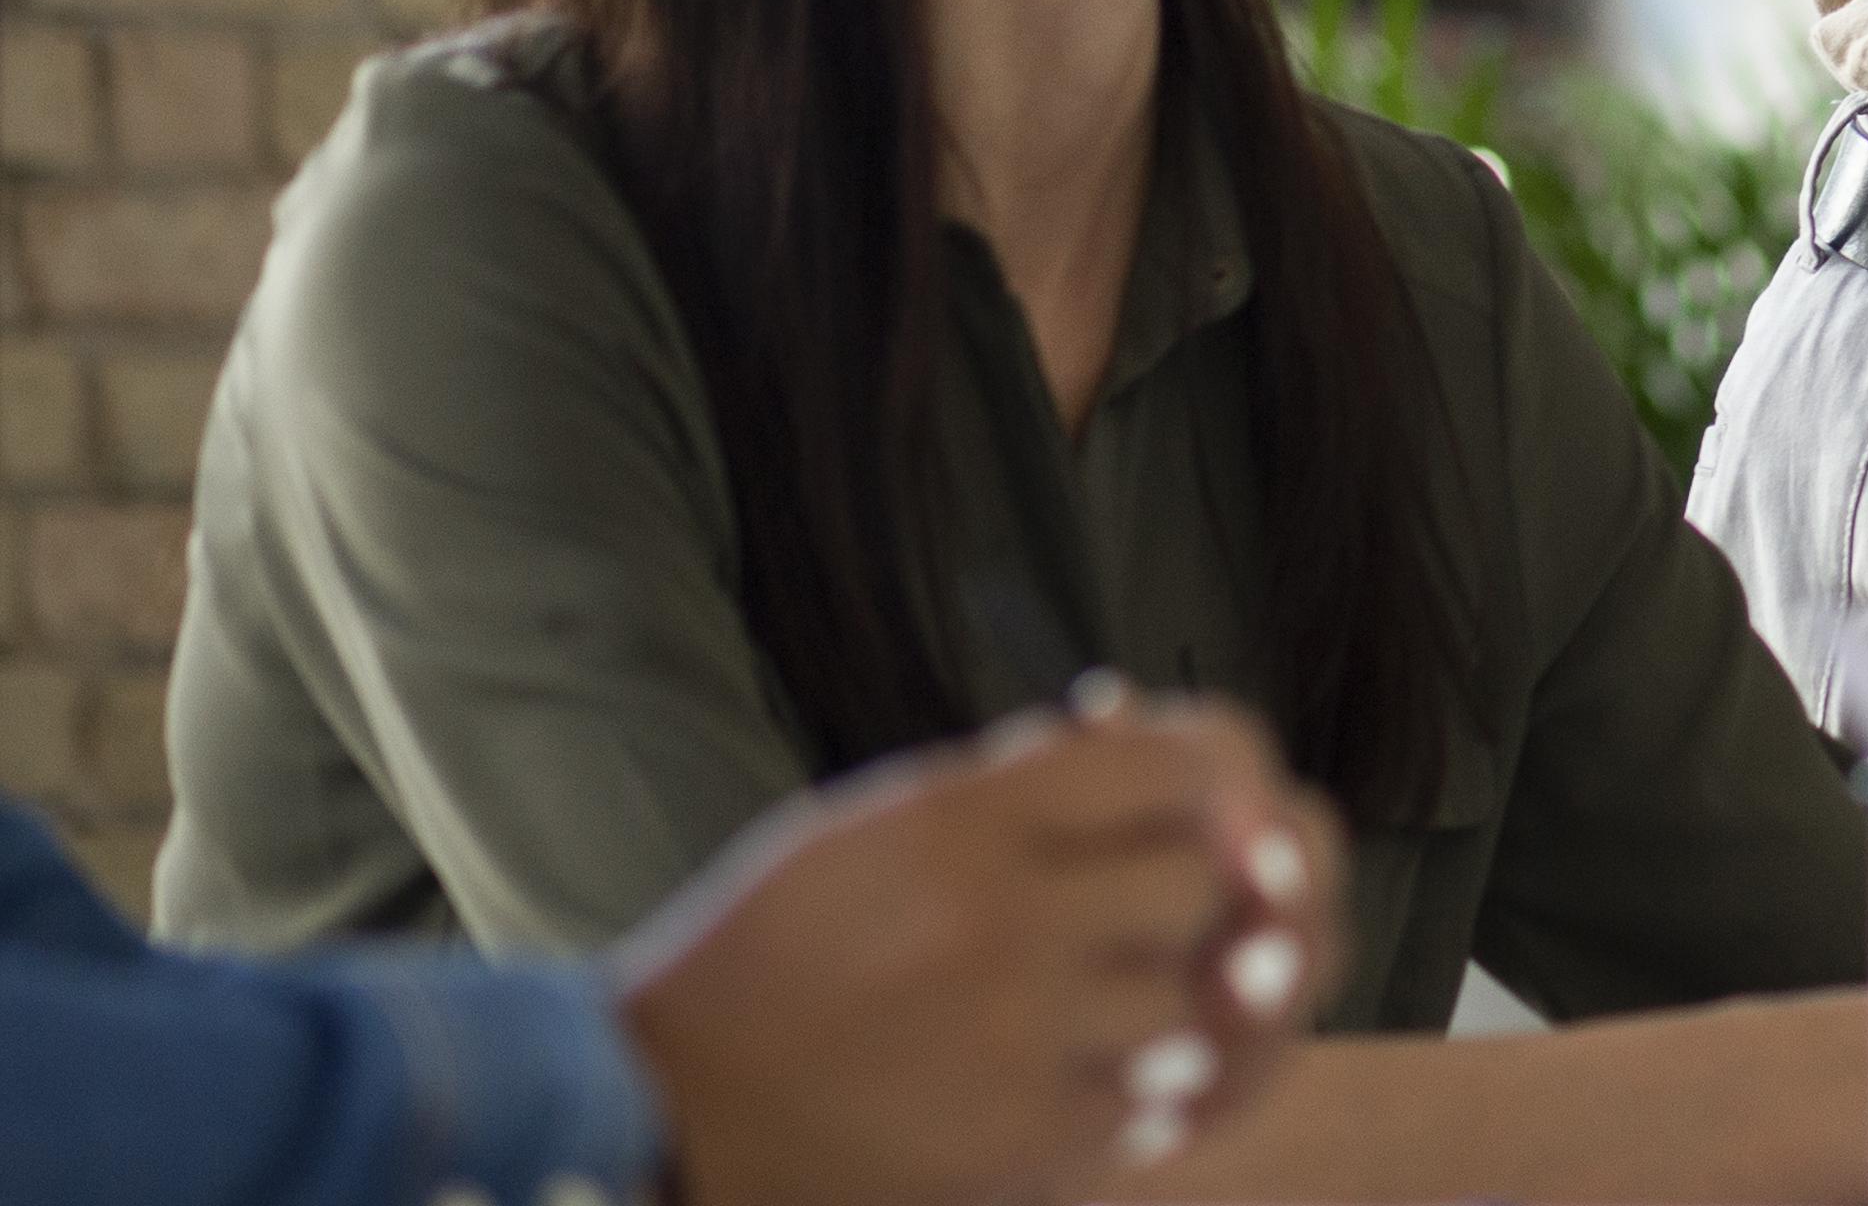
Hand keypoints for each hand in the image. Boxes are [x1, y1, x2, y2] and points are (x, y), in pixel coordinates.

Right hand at [613, 692, 1341, 1205]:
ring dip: (1143, 1007)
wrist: (665, 1107)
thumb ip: (1001, 785)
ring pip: (1180, 998)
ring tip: (1072, 1014)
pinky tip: (1049, 1084)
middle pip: (1196, 880)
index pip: (1169, 763)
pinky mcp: (1017, 1140)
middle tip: (1119, 923)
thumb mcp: (868, 828)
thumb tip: (1126, 730)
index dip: (1199, 782)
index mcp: (965, 823)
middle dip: (1173, 899)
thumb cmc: (766, 952)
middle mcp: (1004, 918)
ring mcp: (1016, 1035)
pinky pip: (1140, 1103)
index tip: (1183, 809)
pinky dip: (1114, 1097)